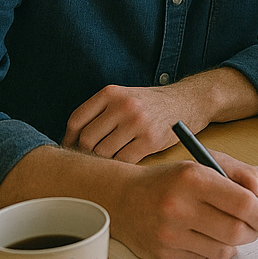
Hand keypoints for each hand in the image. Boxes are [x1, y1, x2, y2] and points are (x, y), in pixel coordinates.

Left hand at [63, 83, 201, 162]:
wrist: (188, 101)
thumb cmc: (151, 103)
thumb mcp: (124, 96)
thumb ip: (100, 112)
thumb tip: (72, 141)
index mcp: (111, 93)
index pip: (76, 120)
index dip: (69, 138)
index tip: (72, 148)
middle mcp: (123, 106)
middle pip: (87, 140)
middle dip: (87, 152)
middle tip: (91, 158)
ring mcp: (137, 123)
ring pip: (103, 153)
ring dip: (105, 161)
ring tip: (111, 159)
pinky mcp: (151, 140)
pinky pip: (123, 161)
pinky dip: (121, 165)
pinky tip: (126, 160)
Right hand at [113, 151, 257, 258]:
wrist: (125, 198)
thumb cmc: (171, 180)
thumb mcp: (205, 163)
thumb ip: (240, 173)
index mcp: (193, 178)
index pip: (243, 203)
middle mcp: (179, 207)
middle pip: (236, 231)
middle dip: (253, 231)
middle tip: (254, 227)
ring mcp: (169, 234)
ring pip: (222, 250)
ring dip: (233, 243)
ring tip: (228, 230)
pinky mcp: (162, 256)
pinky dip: (210, 250)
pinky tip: (202, 236)